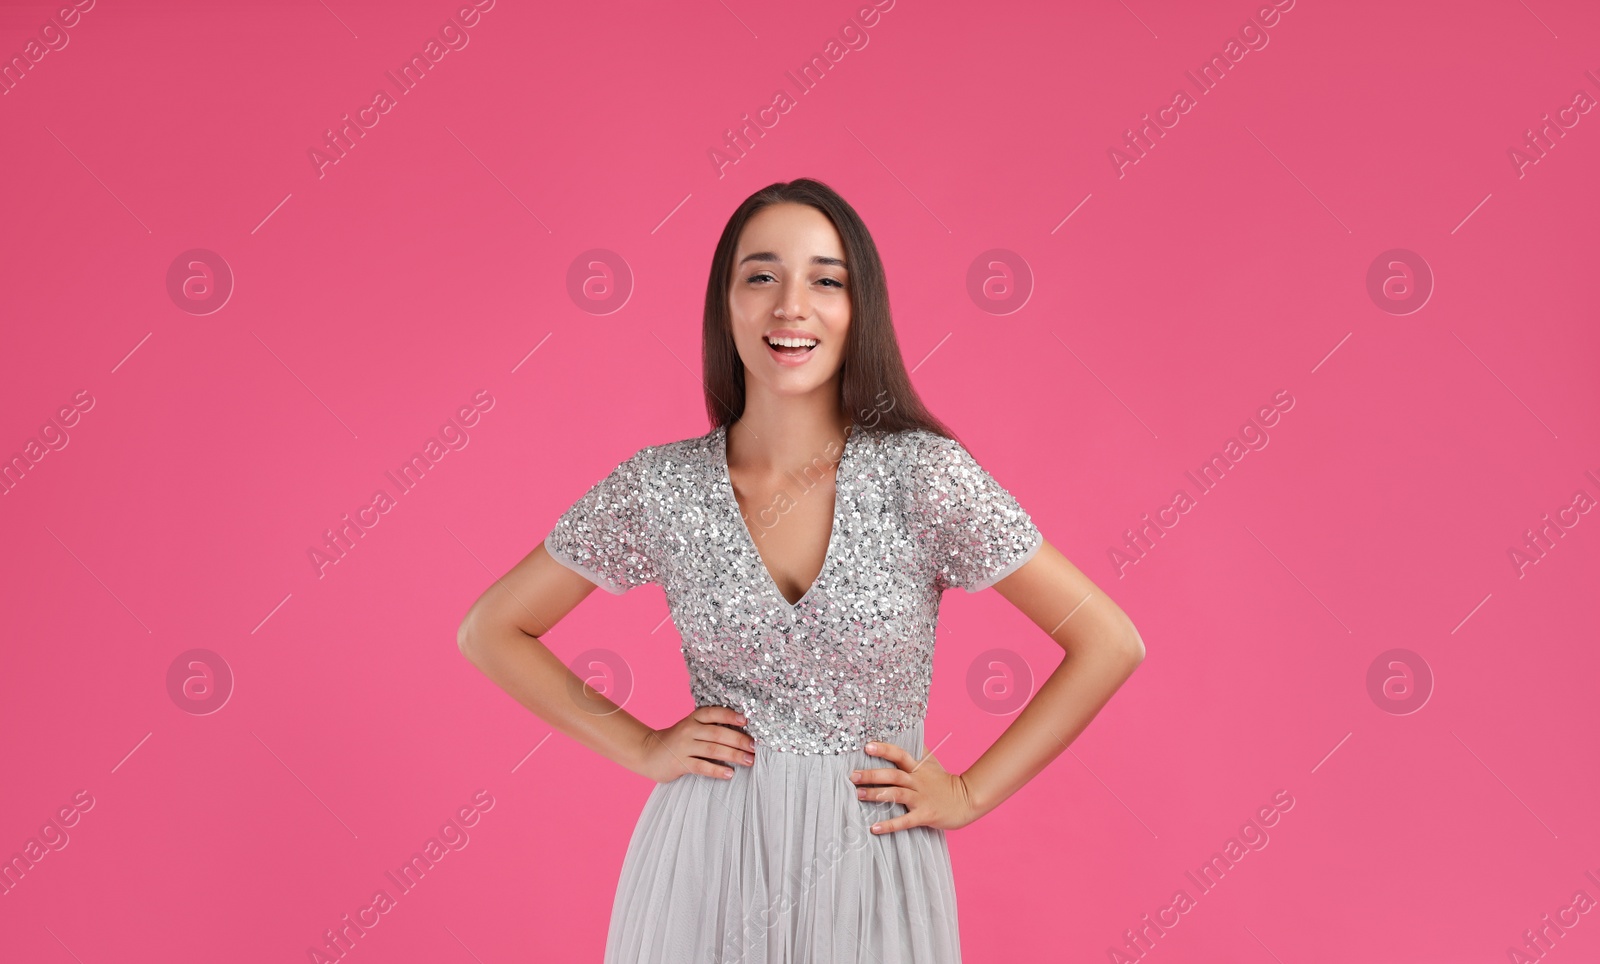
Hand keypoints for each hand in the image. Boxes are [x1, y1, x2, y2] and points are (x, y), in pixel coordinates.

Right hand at [638, 705, 755, 783]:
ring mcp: (684, 746)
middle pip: (718, 733)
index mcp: (693, 718)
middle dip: (739, 740)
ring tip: (749, 761)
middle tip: (754, 747)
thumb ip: (709, 728)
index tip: (746, 720)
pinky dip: (717, 770)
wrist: (647, 752)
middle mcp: (689, 730)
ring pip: (713, 750)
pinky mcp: (680, 763)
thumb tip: (740, 733)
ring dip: (734, 755)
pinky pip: (702, 766)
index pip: (713, 713)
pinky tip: (730, 773)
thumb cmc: (676, 740)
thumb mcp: (690, 728)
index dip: (730, 715)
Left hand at [849, 741, 980, 833]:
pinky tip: (874, 828)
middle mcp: (918, 781)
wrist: (968, 800)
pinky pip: (905, 821)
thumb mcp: (933, 764)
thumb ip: (919, 751)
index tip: (867, 746)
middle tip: (852, 776)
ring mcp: (921, 798)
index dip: (884, 749)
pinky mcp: (925, 815)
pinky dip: (889, 825)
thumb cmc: (946, 783)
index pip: (899, 754)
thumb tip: (908, 732)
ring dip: (876, 795)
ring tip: (858, 795)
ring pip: (896, 794)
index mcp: (918, 768)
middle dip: (871, 775)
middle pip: (893, 774)